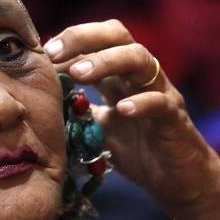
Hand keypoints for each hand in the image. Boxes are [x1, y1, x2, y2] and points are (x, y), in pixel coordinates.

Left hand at [45, 20, 219, 219]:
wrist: (177, 182)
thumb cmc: (138, 151)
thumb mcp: (98, 127)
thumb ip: (77, 109)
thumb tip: (42, 98)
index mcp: (120, 75)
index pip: (98, 40)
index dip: (71, 40)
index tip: (42, 52)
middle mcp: (141, 77)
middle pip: (118, 37)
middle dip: (84, 38)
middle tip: (54, 51)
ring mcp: (161, 93)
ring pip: (140, 60)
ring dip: (107, 61)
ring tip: (80, 73)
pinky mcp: (175, 118)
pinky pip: (160, 102)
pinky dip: (141, 103)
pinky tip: (122, 110)